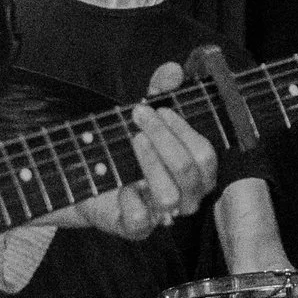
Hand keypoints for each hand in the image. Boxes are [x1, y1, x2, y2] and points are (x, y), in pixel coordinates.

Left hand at [69, 62, 219, 243]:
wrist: (92, 177)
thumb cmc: (127, 145)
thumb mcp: (144, 114)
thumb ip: (160, 91)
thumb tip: (173, 69)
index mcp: (197, 171)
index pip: (206, 155)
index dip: (183, 131)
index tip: (159, 109)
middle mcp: (187, 196)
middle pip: (190, 172)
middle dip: (164, 139)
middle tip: (139, 115)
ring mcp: (163, 214)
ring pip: (169, 196)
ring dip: (150, 163)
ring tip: (133, 140)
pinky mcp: (136, 228)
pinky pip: (141, 220)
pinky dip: (130, 199)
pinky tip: (121, 184)